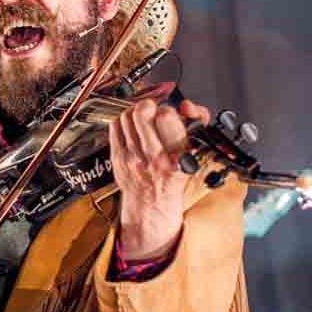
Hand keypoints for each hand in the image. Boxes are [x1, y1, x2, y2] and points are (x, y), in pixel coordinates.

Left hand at [110, 98, 209, 258]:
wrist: (152, 205)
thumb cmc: (173, 178)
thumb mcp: (193, 154)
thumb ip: (195, 124)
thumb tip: (188, 106)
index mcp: (178, 158)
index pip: (168, 119)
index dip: (168, 109)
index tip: (169, 112)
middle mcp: (154, 157)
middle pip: (142, 114)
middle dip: (149, 105)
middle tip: (152, 109)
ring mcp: (133, 157)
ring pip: (127, 116)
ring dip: (135, 112)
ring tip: (143, 118)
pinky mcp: (117, 157)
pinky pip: (115, 126)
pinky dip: (123, 121)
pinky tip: (131, 127)